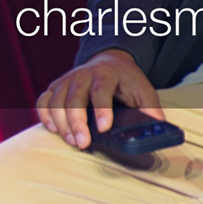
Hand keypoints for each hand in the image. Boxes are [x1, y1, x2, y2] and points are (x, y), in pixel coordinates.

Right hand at [36, 49, 164, 150]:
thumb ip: (151, 108)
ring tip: (73, 141)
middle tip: (82, 143)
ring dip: (61, 123)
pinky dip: (45, 116)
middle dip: (77, 122)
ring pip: (56, 101)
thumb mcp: (143, 90)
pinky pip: (43, 101)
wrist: (108, 60)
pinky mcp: (55, 87)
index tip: (104, 128)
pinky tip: (54, 130)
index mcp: (106, 73)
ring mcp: (66, 80)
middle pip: (74, 98)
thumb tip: (159, 127)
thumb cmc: (126, 80)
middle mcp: (82, 74)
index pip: (101, 90)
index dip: (101, 109)